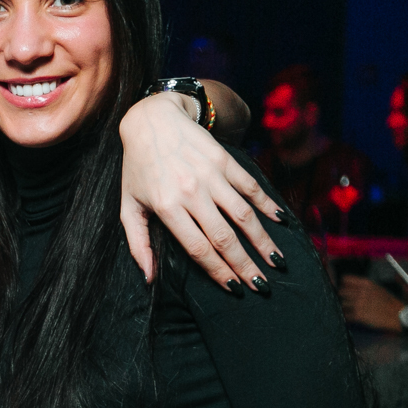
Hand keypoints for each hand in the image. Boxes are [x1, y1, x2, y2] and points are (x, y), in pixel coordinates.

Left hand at [117, 92, 285, 287]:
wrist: (152, 119)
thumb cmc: (138, 168)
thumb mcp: (128, 205)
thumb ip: (137, 243)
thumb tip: (149, 278)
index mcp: (167, 207)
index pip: (198, 248)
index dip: (218, 271)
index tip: (234, 288)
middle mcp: (190, 192)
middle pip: (224, 237)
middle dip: (245, 265)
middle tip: (262, 285)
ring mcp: (210, 174)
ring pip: (243, 214)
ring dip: (262, 240)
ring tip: (276, 260)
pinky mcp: (224, 159)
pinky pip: (250, 186)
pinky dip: (266, 204)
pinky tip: (279, 221)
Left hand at [339, 276, 404, 330]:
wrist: (397, 315)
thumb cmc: (389, 302)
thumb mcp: (377, 288)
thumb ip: (363, 287)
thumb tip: (349, 286)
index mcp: (366, 283)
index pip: (345, 279)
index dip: (343, 285)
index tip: (344, 289)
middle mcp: (361, 292)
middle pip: (341, 291)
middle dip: (342, 296)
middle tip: (345, 301)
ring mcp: (359, 304)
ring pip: (341, 303)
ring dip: (343, 307)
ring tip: (348, 309)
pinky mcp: (358, 315)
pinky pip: (345, 315)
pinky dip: (346, 316)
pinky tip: (350, 317)